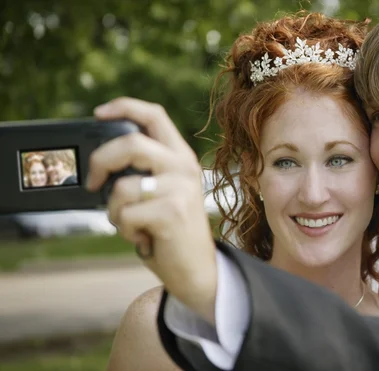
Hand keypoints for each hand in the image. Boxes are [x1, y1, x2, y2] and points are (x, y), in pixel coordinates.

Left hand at [86, 97, 216, 323]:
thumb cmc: (172, 231)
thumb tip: (100, 162)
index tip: (98, 114)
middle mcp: (184, 168)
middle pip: (131, 143)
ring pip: (122, 186)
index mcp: (181, 157)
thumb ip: (144, 171)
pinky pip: (125, 214)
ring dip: (115, 211)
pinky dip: (125, 231)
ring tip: (133, 224)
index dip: (124, 107)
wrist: (197, 269)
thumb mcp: (163, 192)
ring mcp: (180, 190)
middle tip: (93, 183)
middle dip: (101, 162)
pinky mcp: (172, 213)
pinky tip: (144, 238)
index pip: (154, 115)